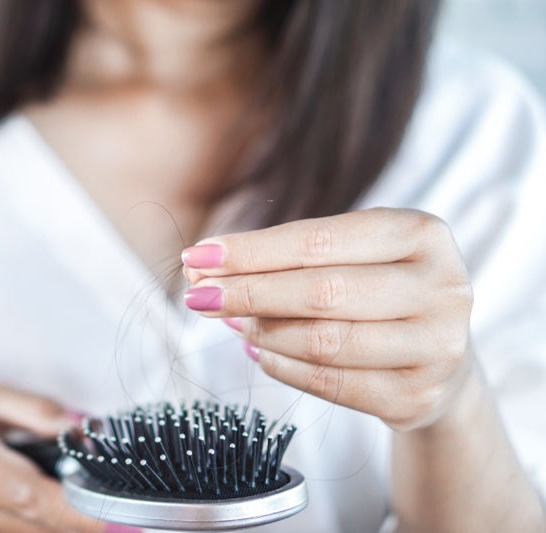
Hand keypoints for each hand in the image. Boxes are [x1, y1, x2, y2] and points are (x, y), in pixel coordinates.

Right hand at [0, 387, 117, 532]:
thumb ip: (30, 410)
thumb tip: (82, 425)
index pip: (31, 494)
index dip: (78, 511)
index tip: (114, 514)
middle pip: (32, 527)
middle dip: (76, 522)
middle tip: (108, 508)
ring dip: (54, 527)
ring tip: (75, 507)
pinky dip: (29, 531)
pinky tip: (42, 515)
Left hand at [182, 208, 474, 431]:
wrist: (442, 359)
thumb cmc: (381, 291)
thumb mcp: (355, 256)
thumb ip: (292, 258)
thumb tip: (207, 272)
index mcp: (421, 234)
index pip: (318, 240)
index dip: (250, 251)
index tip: (196, 258)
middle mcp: (441, 286)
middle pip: (320, 292)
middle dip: (246, 293)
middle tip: (197, 295)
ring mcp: (436, 346)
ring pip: (323, 342)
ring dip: (261, 331)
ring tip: (230, 321)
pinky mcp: (419, 396)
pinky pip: (331, 385)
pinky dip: (283, 367)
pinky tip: (258, 352)